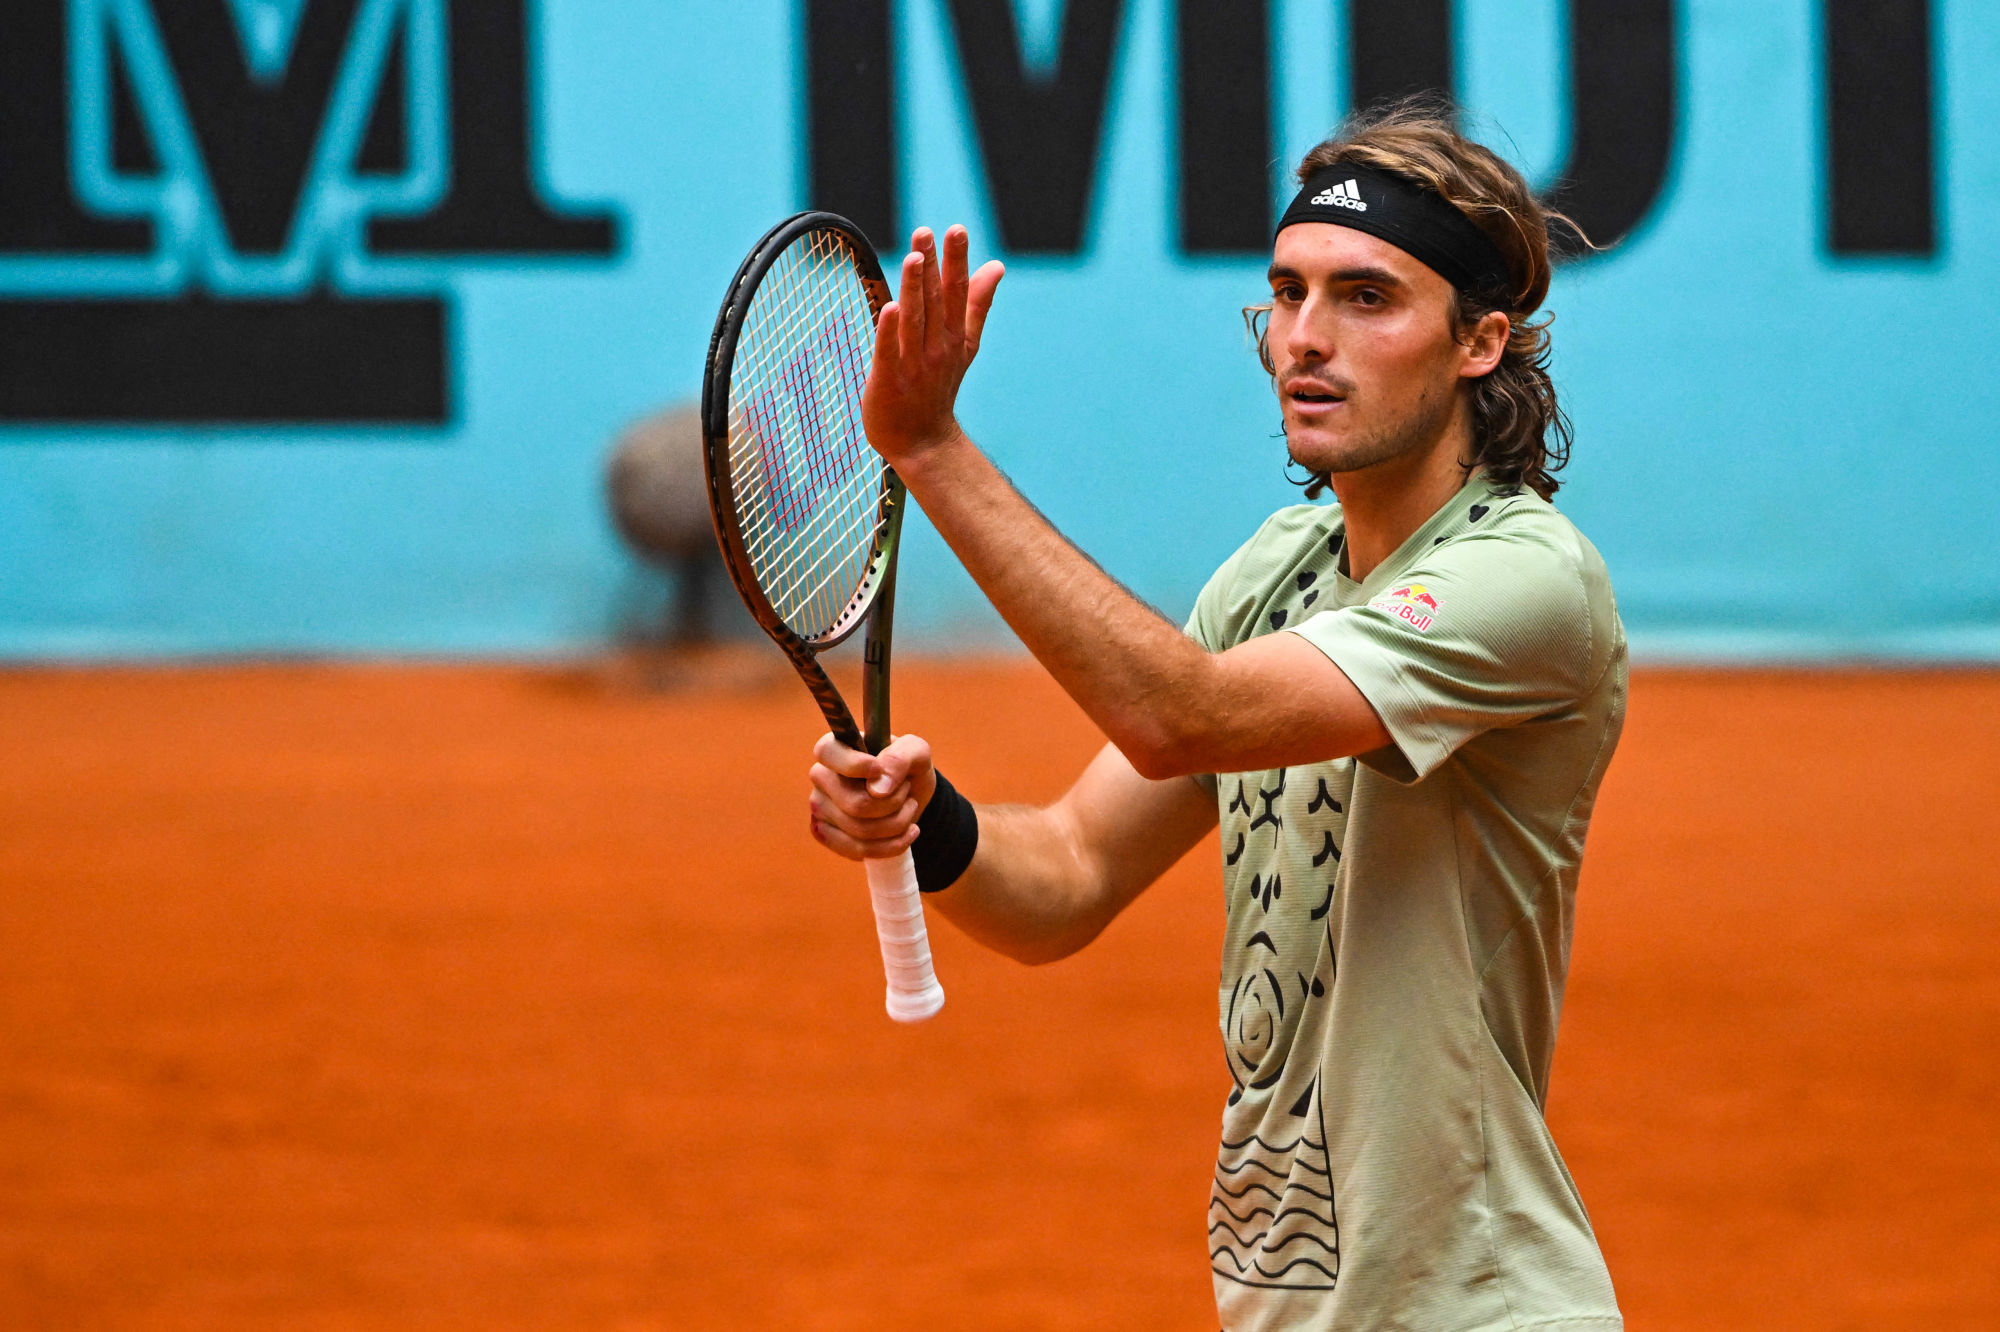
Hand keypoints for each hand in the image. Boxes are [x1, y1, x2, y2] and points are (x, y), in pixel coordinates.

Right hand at [807, 732, 938, 860]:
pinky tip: (908, 832)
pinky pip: (857, 849)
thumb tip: (877, 789)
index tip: (879, 769)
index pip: (827, 752)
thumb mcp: (915, 752)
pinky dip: (891, 845)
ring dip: (898, 823)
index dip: (855, 765)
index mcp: (835, 748)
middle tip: (907, 791)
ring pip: (860, 830)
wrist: (910, 796)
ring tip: (910, 808)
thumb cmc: (907, 767)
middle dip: (893, 803)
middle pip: (855, 804)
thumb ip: (900, 758)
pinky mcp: (825, 834)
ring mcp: (819, 808)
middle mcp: (820, 776)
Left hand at [861, 225, 1004, 467]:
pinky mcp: (888, 382)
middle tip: (925, 232)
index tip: (956, 229)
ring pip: (914, 321)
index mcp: (955, 336)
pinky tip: (889, 307)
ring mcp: (914, 365)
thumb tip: (997, 266)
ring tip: (914, 257)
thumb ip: (977, 304)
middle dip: (931, 266)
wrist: (923, 441)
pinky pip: (888, 353)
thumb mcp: (966, 344)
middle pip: (934, 301)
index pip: (957, 292)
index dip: (956, 261)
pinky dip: (889, 332)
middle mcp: (937, 348)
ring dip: (914, 290)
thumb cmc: (939, 388)